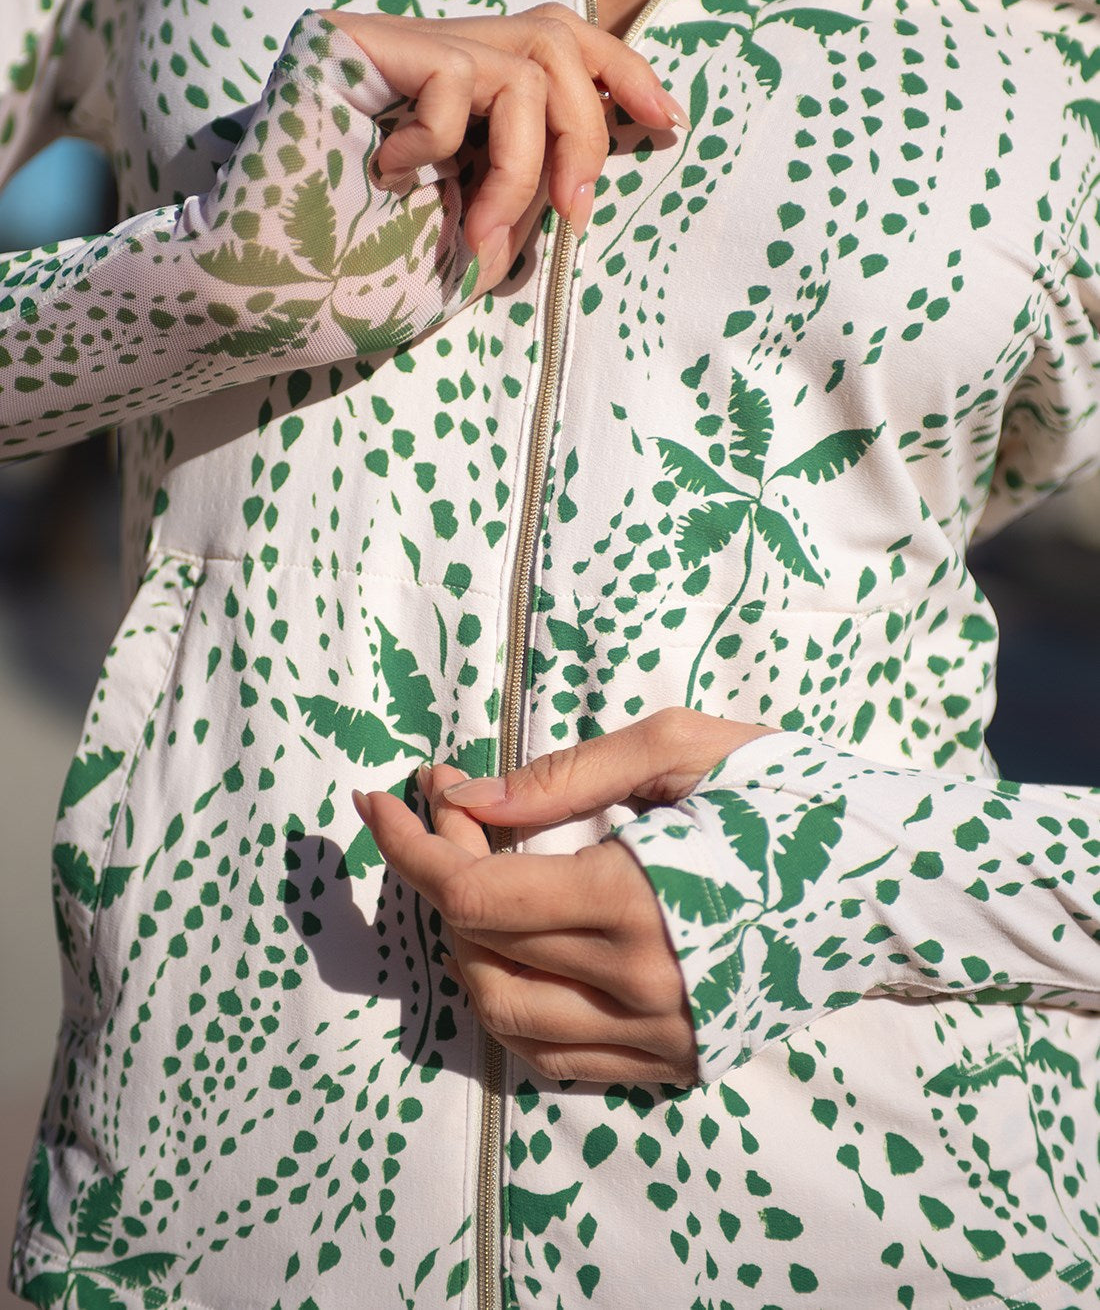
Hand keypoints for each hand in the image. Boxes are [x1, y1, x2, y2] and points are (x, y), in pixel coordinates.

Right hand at [323, 3, 687, 282]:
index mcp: (458, 89)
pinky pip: (456, 78)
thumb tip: (611, 147)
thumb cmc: (359, 279)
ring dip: (524, 166)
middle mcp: (426, 52)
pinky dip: (444, 147)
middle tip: (576, 214)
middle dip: (587, 131)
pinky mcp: (345, 39)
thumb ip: (533, 177)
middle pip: (557, 38)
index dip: (622, 71)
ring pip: (521, 64)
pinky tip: (389, 179)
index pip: (559, 40)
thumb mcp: (480, 227)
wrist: (260, 298)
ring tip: (479, 232)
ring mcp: (385, 42)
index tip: (669, 123)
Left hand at [353, 709, 772, 1085]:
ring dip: (467, 942)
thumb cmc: (798, 792)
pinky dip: (513, 1004)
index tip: (382, 794)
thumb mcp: (685, 747)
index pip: (475, 891)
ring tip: (481, 873)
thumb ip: (569, 775)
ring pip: (504, 1015)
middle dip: (438, 868)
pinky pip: (557, 1059)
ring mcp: (661, 1038)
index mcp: (638, 900)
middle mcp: (642, 987)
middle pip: (478, 947)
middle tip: (451, 804)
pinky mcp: (678, 1062)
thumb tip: (468, 798)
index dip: (411, 843)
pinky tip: (520, 945)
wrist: (901, 881)